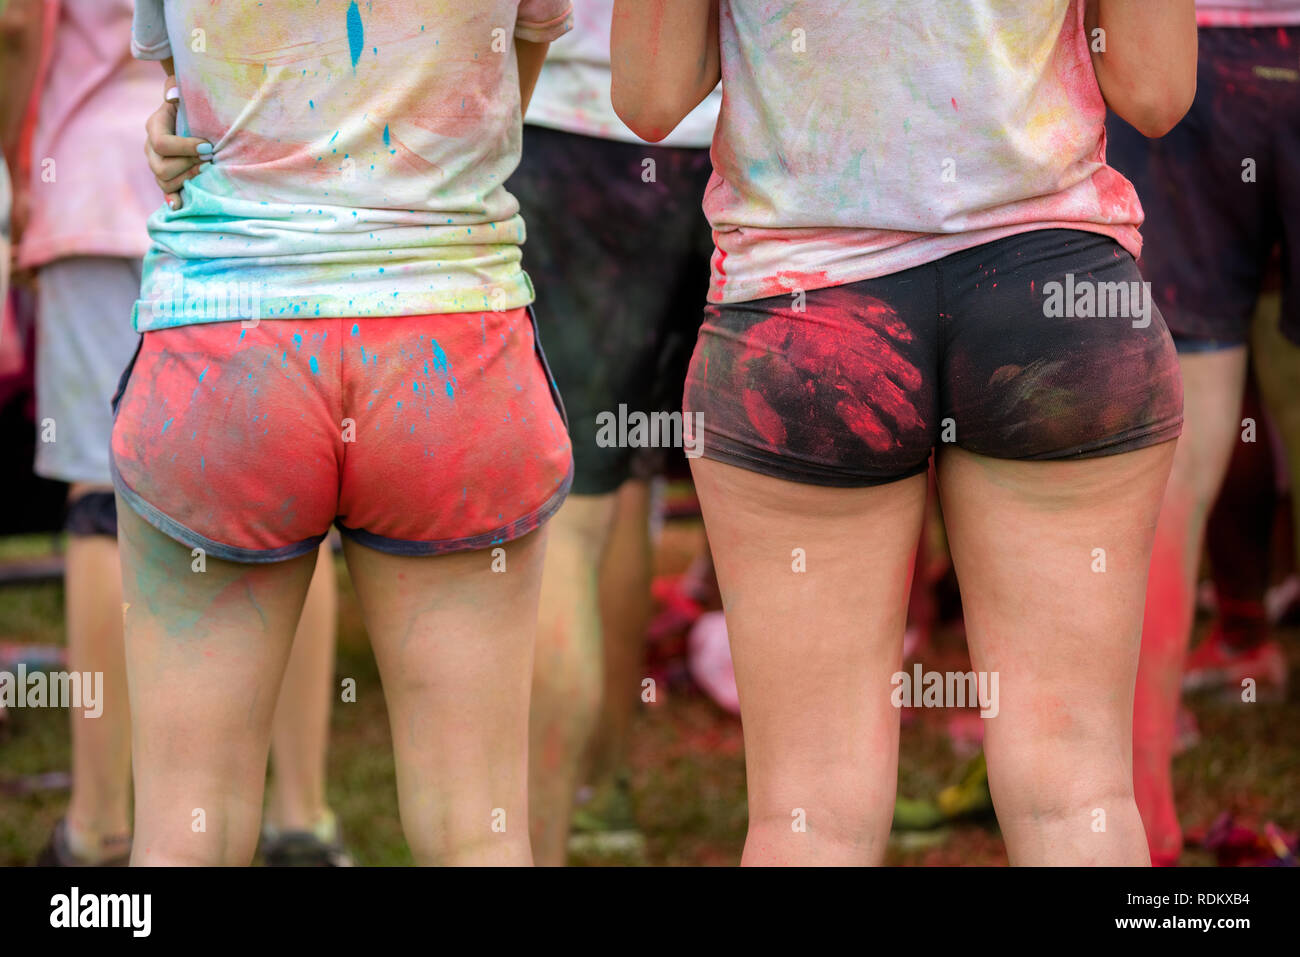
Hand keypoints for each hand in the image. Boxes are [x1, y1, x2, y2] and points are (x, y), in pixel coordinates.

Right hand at [145, 76, 210, 209]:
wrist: (190, 115)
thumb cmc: (191, 102)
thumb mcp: (184, 91)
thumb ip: (176, 89)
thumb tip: (173, 95)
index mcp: (154, 126)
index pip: (162, 143)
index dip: (185, 148)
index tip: (208, 147)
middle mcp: (150, 148)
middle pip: (162, 168)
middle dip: (188, 166)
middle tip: (209, 161)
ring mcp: (156, 164)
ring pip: (164, 181)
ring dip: (187, 180)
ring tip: (206, 172)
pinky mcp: (166, 177)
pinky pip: (166, 192)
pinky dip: (174, 199)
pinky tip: (181, 205)